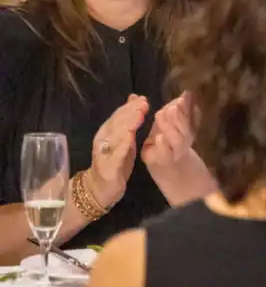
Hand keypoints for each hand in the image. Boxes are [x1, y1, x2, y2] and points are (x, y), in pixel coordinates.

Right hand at [88, 94, 148, 208]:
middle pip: (116, 123)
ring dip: (127, 125)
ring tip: (139, 116)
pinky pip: (115, 155)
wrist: (100, 188)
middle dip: (130, 112)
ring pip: (114, 136)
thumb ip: (129, 120)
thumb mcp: (124, 139)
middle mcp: (103, 140)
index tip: (144, 99)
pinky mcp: (107, 166)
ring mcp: (103, 153)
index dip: (130, 107)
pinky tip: (130, 139)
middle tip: (143, 104)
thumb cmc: (115, 161)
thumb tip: (135, 98)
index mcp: (107, 132)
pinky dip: (122, 146)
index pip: (118, 116)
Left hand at [141, 93, 194, 168]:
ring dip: (169, 126)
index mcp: (189, 129)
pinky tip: (158, 137)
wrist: (169, 170)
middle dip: (179, 115)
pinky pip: (165, 155)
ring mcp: (176, 152)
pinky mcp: (162, 161)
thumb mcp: (174, 124)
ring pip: (177, 140)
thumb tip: (188, 92)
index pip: (192, 116)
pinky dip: (163, 146)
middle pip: (186, 128)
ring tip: (161, 114)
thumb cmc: (169, 143)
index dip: (188, 107)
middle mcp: (185, 140)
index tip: (185, 96)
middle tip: (172, 105)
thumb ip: (181, 109)